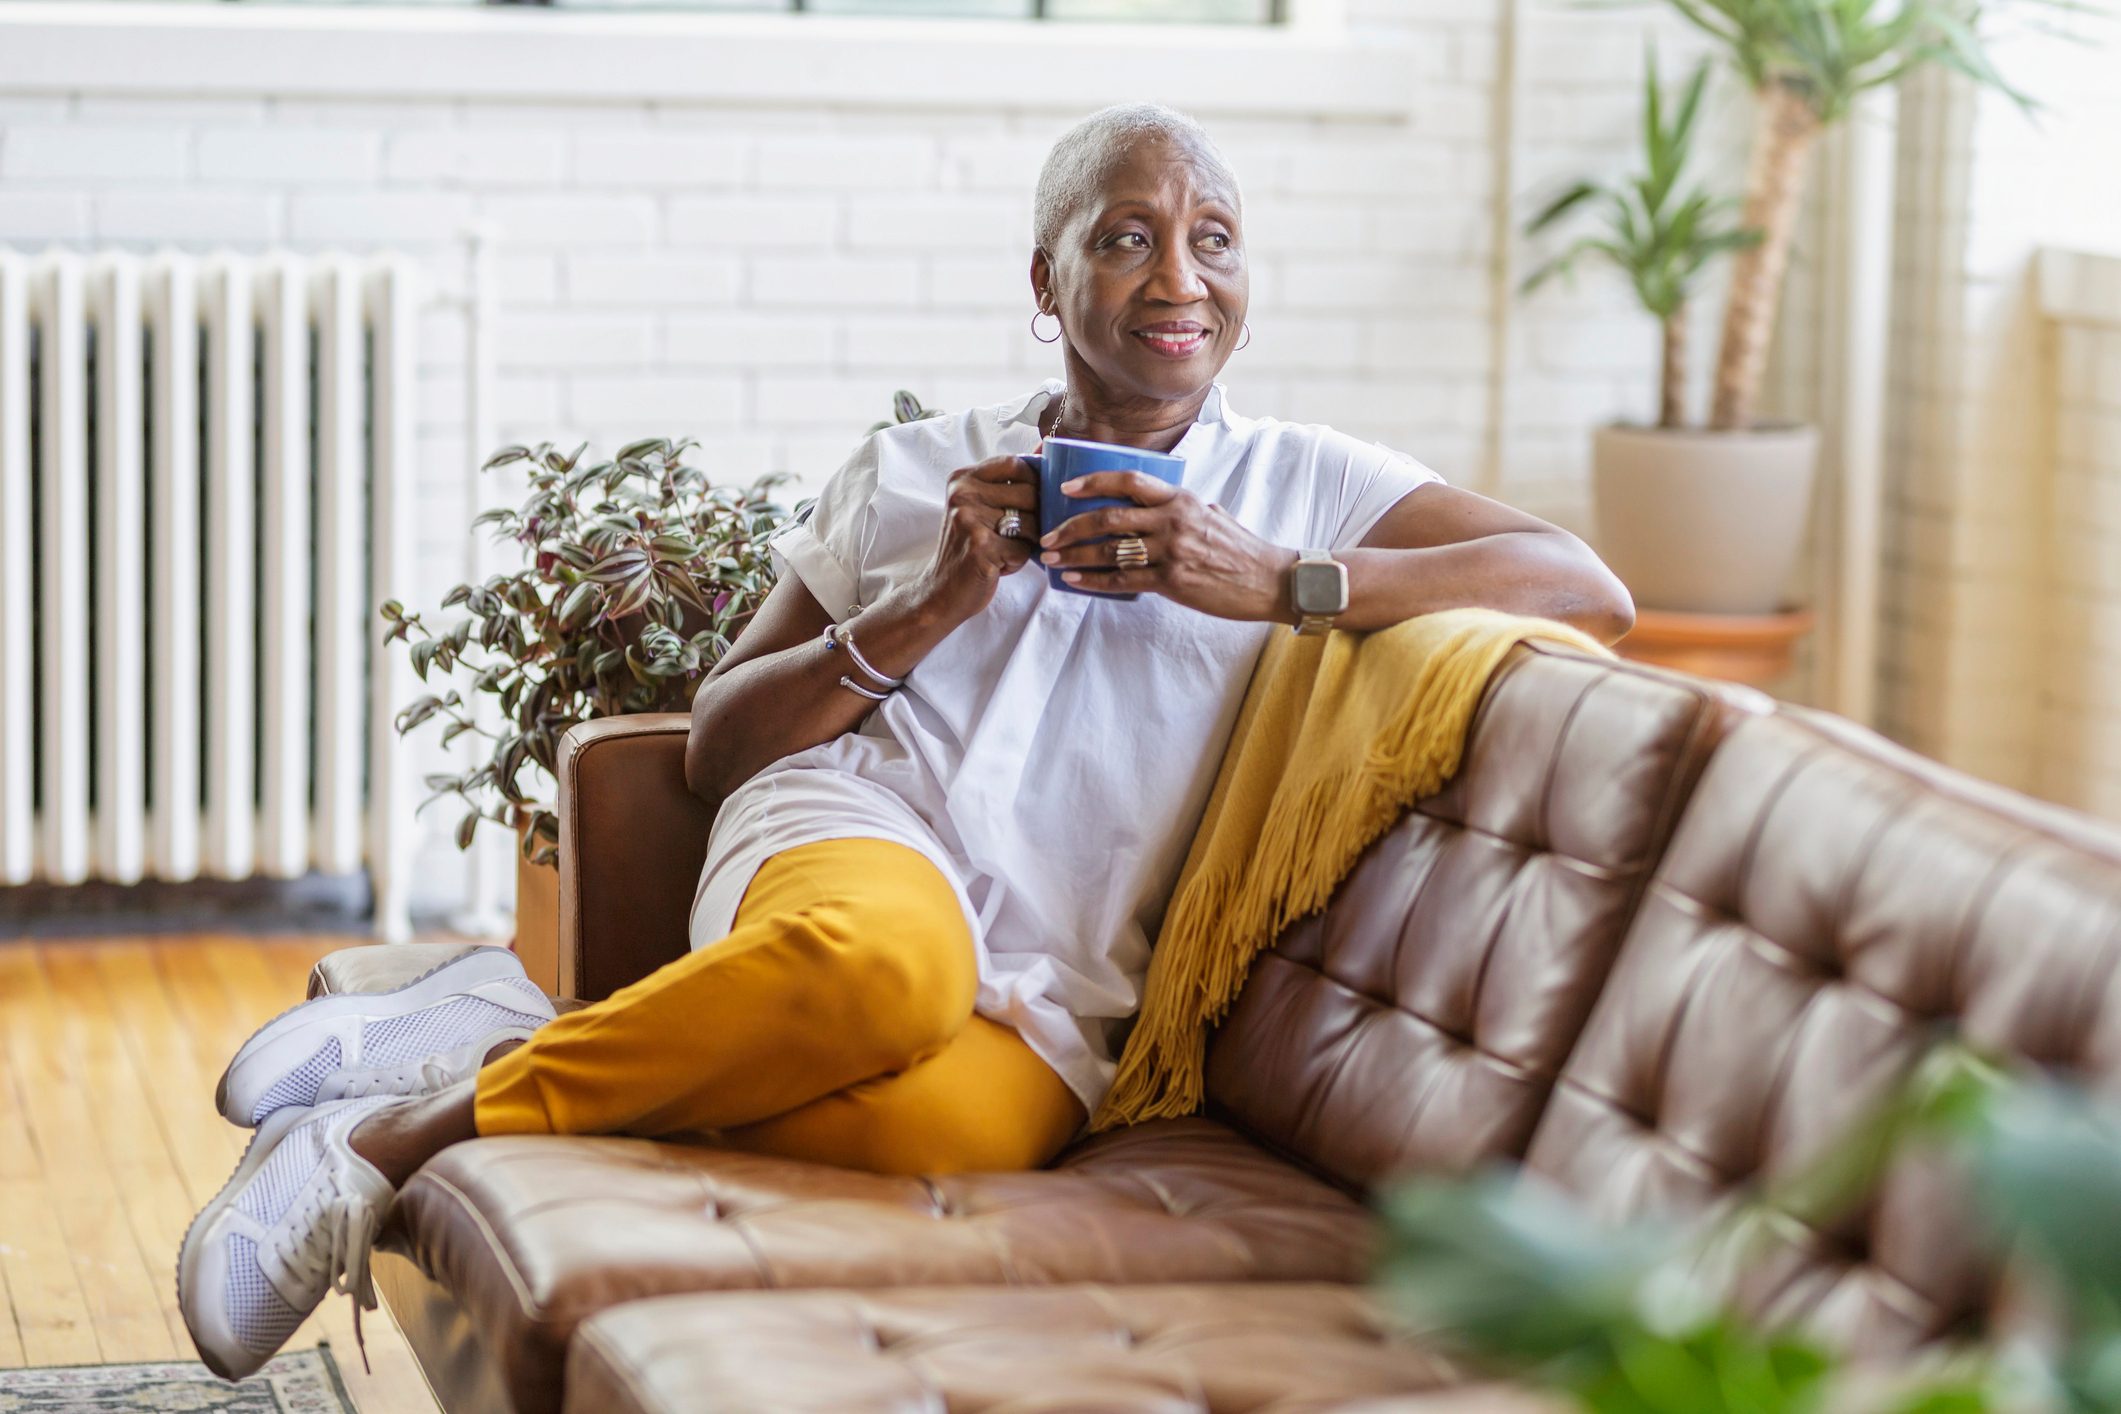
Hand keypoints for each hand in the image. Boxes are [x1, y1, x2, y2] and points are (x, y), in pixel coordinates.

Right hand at [906, 454, 1041, 625]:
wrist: (942, 590)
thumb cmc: (970, 546)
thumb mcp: (980, 507)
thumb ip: (1008, 482)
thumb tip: (1047, 448)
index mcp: (962, 478)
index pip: (1014, 463)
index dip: (1034, 481)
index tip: (1032, 501)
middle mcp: (963, 493)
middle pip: (1029, 494)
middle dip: (1034, 519)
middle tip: (1018, 535)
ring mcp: (969, 519)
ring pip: (1031, 522)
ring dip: (1027, 542)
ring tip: (1005, 550)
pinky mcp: (980, 545)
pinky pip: (1023, 549)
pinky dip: (1018, 562)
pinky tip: (999, 565)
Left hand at [1037, 470, 1296, 622]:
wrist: (1270, 580)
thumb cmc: (1241, 548)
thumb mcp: (1212, 513)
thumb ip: (1181, 508)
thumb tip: (1157, 506)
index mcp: (1180, 499)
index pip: (1129, 481)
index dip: (1093, 482)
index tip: (1067, 487)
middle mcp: (1173, 521)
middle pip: (1109, 517)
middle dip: (1071, 526)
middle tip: (1048, 536)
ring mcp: (1172, 551)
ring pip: (1111, 550)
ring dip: (1075, 556)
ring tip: (1053, 561)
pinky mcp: (1173, 582)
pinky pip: (1124, 580)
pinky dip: (1095, 582)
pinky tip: (1076, 583)